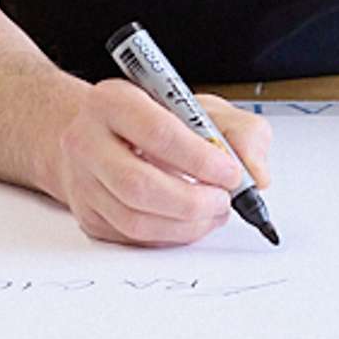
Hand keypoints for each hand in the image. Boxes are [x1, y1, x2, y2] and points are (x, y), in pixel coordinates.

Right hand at [47, 80, 274, 246]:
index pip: (157, 133)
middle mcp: (87, 140)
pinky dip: (169, 236)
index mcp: (113, 101)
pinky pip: (131, 238)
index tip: (231, 173)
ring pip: (134, 219)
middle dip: (192, 202)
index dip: (200, 159)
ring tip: (213, 213)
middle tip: (223, 202)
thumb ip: (241, 132)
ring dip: (185, 226)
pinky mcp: (88, 214)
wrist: (99, 132)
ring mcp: (82, 181)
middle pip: (139, 185)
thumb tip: (256, 174)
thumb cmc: (153, 118)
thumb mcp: (201, 107)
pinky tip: (189, 223)